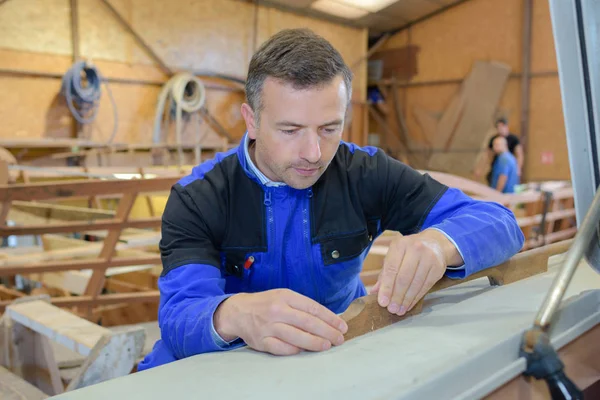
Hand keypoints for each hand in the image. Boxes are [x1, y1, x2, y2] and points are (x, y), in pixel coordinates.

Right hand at [214, 289, 347, 355]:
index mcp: (285, 296)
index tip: (341, 326)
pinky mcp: (261, 341)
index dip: (330, 318)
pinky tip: (305, 350)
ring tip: (327, 345)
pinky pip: (282, 348)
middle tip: (339, 338)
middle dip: (327, 332)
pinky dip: (295, 350)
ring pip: (296, 337)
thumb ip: (302, 306)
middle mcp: (277, 310)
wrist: (238, 311)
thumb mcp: (283, 296)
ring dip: (314, 342)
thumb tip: (326, 320)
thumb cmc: (266, 304)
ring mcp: (268, 326)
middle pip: (307, 322)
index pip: (313, 308)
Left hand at [370, 229, 462, 315]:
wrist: (434, 243)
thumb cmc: (408, 251)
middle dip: (397, 296)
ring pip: (415, 284)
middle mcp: (415, 249)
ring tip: (399, 310)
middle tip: (391, 309)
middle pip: (404, 278)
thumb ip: (384, 274)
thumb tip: (374, 292)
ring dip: (406, 300)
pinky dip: (416, 298)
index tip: (382, 302)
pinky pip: (425, 287)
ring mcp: (429, 258)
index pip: (391, 269)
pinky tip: (409, 305)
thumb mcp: (394, 256)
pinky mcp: (438, 268)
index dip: (387, 287)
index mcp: (400, 245)